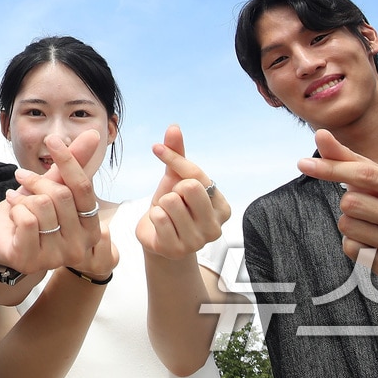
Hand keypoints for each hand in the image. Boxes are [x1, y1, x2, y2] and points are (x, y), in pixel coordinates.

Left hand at [0, 129, 103, 273]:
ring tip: (16, 199)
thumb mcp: (53, 184)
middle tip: (22, 177)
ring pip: (42, 205)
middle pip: (61, 195)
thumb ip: (75, 163)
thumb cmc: (32, 211)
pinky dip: (15, 208)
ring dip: (22, 196)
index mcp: (90, 228)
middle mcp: (79, 247)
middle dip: (36, 180)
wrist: (0, 236)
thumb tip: (93, 134)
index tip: (51, 140)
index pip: (83, 188)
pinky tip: (11, 211)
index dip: (68, 160)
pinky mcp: (31, 260)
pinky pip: (26, 220)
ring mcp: (56, 257)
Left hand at [136, 125, 229, 259]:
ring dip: (162, 205)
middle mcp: (215, 227)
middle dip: (173, 190)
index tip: (157, 148)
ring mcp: (197, 242)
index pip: (197, 174)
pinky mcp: (177, 250)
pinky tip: (161, 227)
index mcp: (222, 207)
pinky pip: (159, 217)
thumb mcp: (175, 178)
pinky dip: (154, 217)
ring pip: (171, 202)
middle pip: (188, 187)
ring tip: (167, 215)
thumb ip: (177, 153)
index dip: (173, 159)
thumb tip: (174, 127)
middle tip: (173, 202)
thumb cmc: (172, 205)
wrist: (158, 237)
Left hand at [298, 129, 377, 278]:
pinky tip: (375, 236)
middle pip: (351, 203)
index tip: (303, 164)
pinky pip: (352, 249)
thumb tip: (320, 134)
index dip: (331, 168)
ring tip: (373, 219)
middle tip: (370, 202)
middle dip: (350, 199)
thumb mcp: (376, 170)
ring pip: (347, 226)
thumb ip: (345, 155)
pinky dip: (355, 241)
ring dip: (351, 220)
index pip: (364, 176)